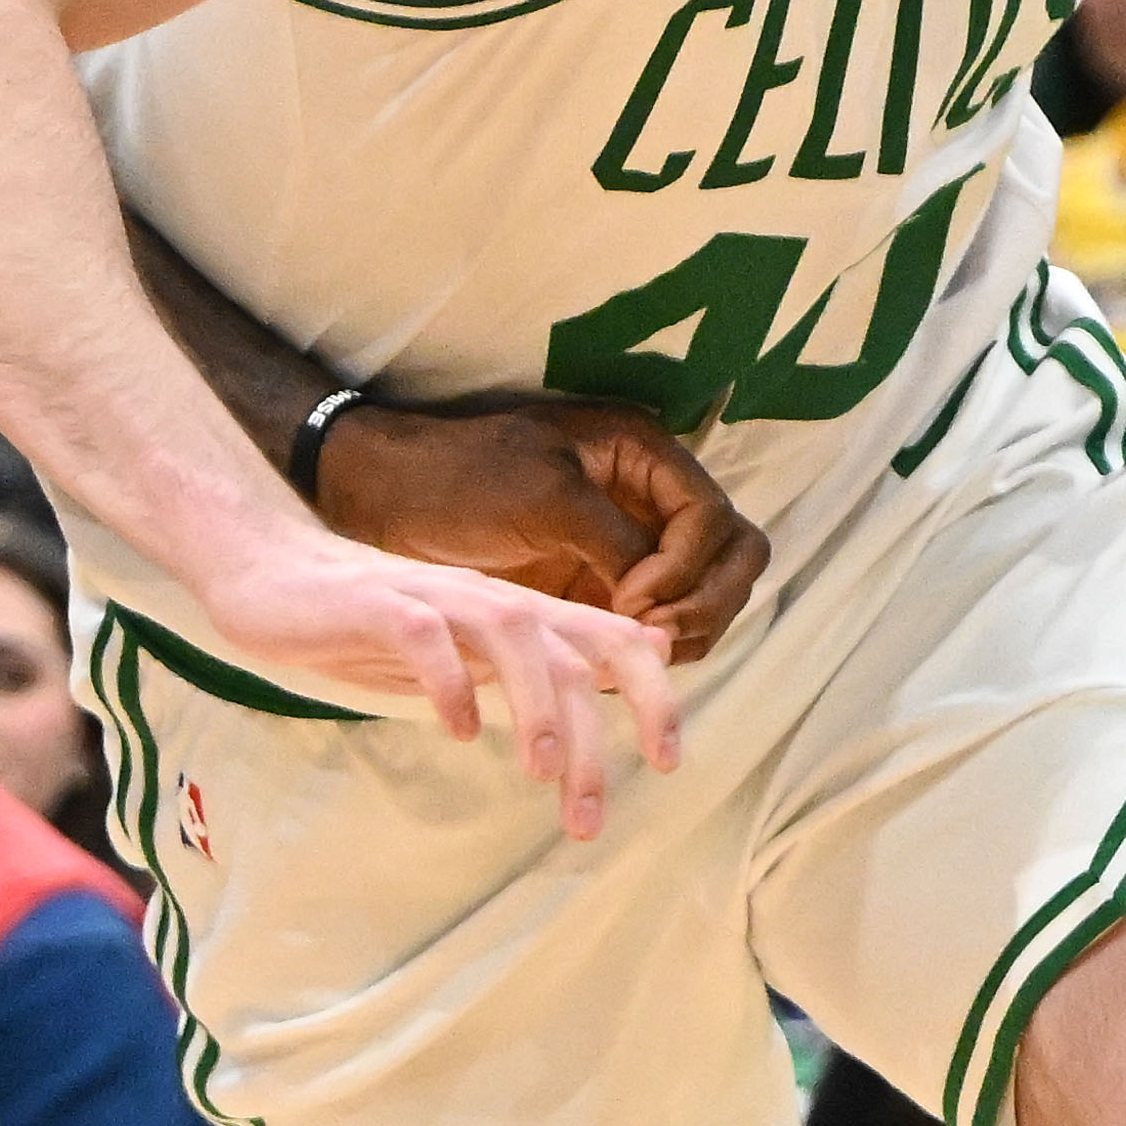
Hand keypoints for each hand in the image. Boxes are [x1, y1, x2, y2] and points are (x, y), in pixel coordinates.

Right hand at [181, 516, 688, 841]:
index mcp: (517, 616)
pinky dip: (450, 681)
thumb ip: (533, 664)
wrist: (270, 574)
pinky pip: (426, 636)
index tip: (671, 761)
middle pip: (574, 652)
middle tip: (590, 815)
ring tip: (540, 771)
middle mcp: (489, 599)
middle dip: (596, 736)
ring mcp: (435, 597)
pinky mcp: (376, 604)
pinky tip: (457, 731)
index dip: (654, 693)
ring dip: (537, 706)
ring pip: (515, 637)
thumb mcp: (466, 652)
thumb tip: (615, 677)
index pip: (611, 641)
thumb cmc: (370, 625)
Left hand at [309, 395, 771, 663]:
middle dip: (707, 602)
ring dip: (686, 632)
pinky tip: (607, 670)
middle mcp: (649, 497)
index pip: (713, 518)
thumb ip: (615, 542)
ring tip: (629, 657)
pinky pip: (659, 623)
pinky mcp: (604, 586)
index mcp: (643, 454)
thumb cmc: (458, 479)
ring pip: (706, 595)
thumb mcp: (544, 498)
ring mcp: (631, 545)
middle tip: (650, 637)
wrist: (391, 499)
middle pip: (734, 555)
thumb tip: (658, 603)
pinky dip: (649, 650)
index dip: (686, 568)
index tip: (631, 601)